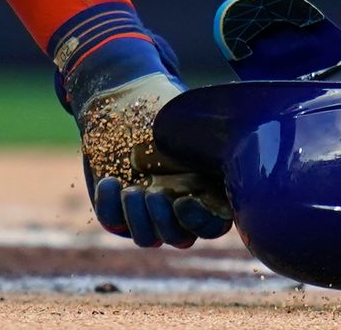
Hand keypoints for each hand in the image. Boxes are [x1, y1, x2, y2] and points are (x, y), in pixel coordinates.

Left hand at [72, 72, 231, 248]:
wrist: (122, 102)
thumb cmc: (163, 110)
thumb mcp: (191, 126)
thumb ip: (212, 148)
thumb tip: (231, 160)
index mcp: (205, 189)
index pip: (213, 226)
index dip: (200, 223)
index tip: (183, 200)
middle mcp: (177, 206)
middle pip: (179, 238)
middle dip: (164, 220)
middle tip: (153, 192)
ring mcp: (146, 209)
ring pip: (146, 238)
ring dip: (138, 217)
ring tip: (130, 189)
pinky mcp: (116, 206)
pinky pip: (113, 223)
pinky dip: (110, 205)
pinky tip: (109, 181)